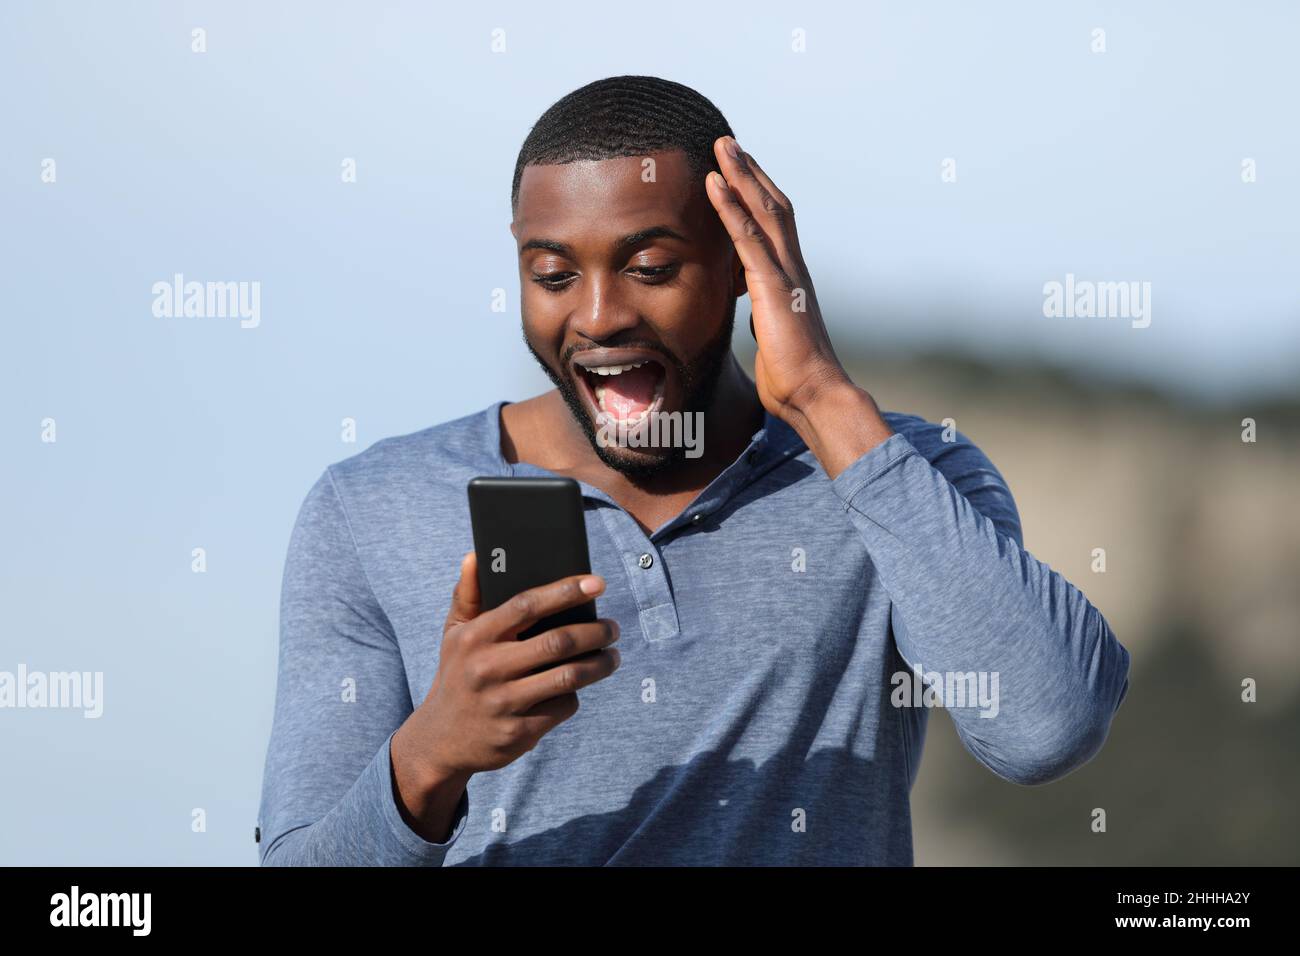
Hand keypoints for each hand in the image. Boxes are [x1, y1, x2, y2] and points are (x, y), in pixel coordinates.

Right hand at [390, 552, 620, 839]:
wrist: (441, 739)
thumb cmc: (458, 674)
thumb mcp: (454, 634)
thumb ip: (467, 594)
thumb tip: (476, 554)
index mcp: (475, 638)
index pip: (526, 605)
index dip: (565, 591)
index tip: (597, 582)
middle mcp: (488, 669)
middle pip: (557, 642)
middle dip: (596, 632)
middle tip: (613, 627)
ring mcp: (503, 703)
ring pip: (568, 677)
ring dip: (599, 664)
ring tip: (613, 655)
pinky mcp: (517, 733)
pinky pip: (562, 707)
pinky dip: (575, 695)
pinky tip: (578, 687)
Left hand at [705, 136, 893, 476]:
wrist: (814, 395)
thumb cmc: (793, 377)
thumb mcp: (772, 336)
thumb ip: (765, 314)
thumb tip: (754, 311)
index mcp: (791, 280)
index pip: (775, 225)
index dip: (757, 195)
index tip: (737, 170)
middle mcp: (793, 268)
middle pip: (773, 205)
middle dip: (750, 172)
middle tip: (727, 142)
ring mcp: (786, 274)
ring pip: (764, 210)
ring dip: (741, 175)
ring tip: (721, 145)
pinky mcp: (774, 286)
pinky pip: (749, 238)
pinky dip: (731, 207)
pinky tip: (714, 184)